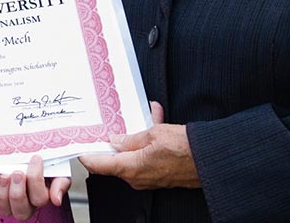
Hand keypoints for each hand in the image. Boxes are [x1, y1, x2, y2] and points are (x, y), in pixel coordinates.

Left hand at [0, 155, 70, 220]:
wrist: (31, 147)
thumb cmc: (45, 160)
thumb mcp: (57, 168)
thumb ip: (60, 183)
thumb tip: (56, 200)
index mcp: (41, 197)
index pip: (40, 198)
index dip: (37, 180)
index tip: (36, 159)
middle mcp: (25, 201)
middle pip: (21, 212)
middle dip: (18, 193)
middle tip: (18, 173)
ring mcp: (9, 196)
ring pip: (4, 208)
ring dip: (3, 192)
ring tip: (4, 175)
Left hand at [79, 102, 200, 189]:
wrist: (213, 160)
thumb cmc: (185, 149)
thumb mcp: (154, 134)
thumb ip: (131, 138)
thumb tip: (114, 141)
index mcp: (131, 168)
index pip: (99, 165)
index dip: (85, 155)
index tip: (76, 145)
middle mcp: (138, 177)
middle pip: (114, 158)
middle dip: (113, 137)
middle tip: (109, 120)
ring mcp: (149, 177)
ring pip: (132, 152)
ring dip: (135, 134)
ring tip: (144, 112)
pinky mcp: (159, 173)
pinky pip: (146, 154)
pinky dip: (147, 138)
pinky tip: (155, 117)